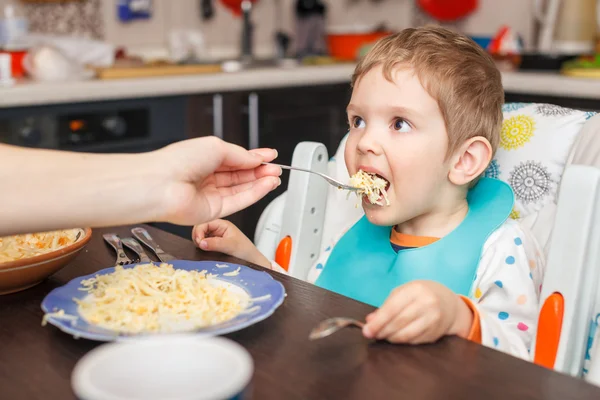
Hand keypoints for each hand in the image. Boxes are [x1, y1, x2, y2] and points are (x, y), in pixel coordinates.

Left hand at [155, 136, 281, 225]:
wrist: (160, 185)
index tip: (270, 156)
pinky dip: (254, 194)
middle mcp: (206, 177)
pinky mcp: (213, 211)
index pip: (234, 159)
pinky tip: (266, 186)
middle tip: (276, 168)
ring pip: (241, 189)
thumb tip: (256, 158)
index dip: (254, 157)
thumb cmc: (177, 161)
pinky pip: (238, 202)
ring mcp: (209, 195)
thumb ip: (240, 155)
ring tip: (275, 176)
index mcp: (204, 158)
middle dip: (260, 171)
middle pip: (240, 175)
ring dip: (260, 183)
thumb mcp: (216, 147)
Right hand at [192, 219, 271, 268]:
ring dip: (199, 242)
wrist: (251, 261)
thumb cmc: (245, 251)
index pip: (204, 222)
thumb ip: (215, 243)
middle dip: (197, 236)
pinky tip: (205, 251)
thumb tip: (201, 242)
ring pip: (200, 236)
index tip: (200, 242)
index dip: (199, 231)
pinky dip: (201, 247)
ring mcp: (214, 236)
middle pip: (199, 228)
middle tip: (200, 246)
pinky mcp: (213, 244)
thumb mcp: (231, 246)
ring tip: (204, 249)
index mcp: (222, 224)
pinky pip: (202, 243)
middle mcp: (217, 228)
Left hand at [362, 281, 472, 343]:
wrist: (448, 302)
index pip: (392, 308)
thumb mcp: (402, 294)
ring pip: (406, 335)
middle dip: (382, 331)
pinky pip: (414, 341)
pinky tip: (396, 337)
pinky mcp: (436, 332)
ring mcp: (433, 319)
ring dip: (391, 338)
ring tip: (383, 336)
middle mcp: (427, 303)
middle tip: (372, 335)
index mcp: (415, 290)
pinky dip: (402, 341)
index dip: (378, 322)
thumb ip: (385, 306)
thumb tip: (369, 321)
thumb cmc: (419, 295)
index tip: (366, 330)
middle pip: (399, 323)